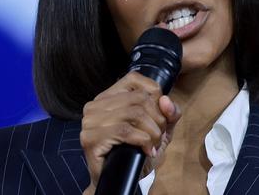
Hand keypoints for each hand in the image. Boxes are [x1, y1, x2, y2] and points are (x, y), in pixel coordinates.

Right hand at [80, 72, 181, 191]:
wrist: (118, 181)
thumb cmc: (136, 153)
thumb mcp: (159, 131)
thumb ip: (168, 114)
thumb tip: (166, 101)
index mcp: (109, 96)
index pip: (135, 79)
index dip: (155, 95)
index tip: (160, 116)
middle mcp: (96, 104)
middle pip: (139, 98)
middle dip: (158, 119)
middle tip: (158, 137)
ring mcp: (90, 121)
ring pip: (134, 113)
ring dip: (152, 132)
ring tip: (153, 145)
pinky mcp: (90, 138)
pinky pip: (125, 131)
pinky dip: (143, 141)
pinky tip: (146, 151)